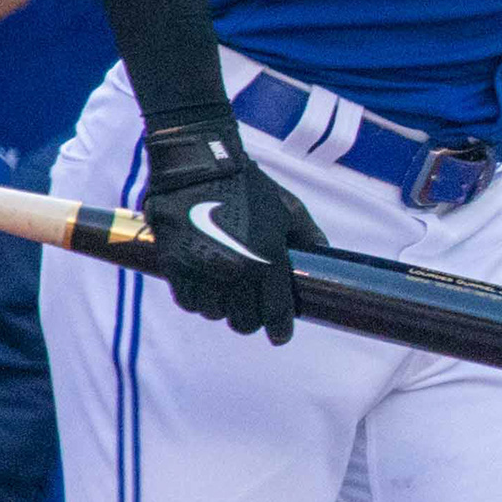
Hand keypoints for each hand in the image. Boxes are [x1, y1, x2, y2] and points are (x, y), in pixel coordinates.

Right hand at [140, 119, 325, 342]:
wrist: (198, 165)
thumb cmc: (249, 185)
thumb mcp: (289, 209)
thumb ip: (310, 238)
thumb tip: (328, 259)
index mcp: (267, 258)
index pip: (276, 311)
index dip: (279, 329)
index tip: (280, 336)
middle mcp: (235, 270)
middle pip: (242, 320)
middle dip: (250, 319)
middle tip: (251, 312)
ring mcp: (202, 270)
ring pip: (214, 313)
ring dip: (221, 309)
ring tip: (226, 297)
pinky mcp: (174, 265)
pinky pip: (188, 302)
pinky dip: (198, 300)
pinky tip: (205, 290)